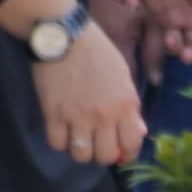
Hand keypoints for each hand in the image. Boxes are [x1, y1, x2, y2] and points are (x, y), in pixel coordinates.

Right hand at [29, 16, 145, 166]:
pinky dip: (59, 141)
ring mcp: (77, 116)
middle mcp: (104, 115)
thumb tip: (139, 133)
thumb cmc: (97, 51)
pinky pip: (56, 144)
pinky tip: (62, 130)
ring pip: (81, 156)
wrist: (64, 34)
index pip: (131, 144)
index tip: (121, 153)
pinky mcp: (53, 114)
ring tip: (78, 137)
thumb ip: (131, 107)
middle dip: (103, 154)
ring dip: (81, 150)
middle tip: (98, 143)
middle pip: (106, 156)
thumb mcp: (123, 75)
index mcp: (125, 104)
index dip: (127, 154)